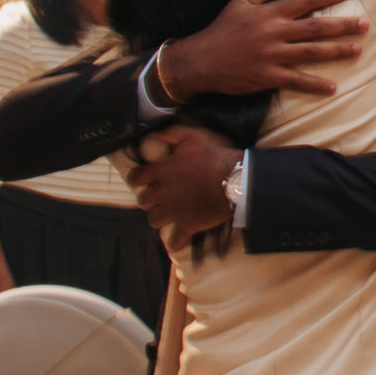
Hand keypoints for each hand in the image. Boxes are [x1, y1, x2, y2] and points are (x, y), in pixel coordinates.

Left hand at [127, 124, 239, 248]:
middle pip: (144, 201)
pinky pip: (176, 239)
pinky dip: (175, 241)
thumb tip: (154, 134)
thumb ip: (171, 133)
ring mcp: (175, 210)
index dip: (138, 178)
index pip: (136, 178)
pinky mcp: (188, 224)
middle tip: (160, 196)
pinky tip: (177, 240)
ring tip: (168, 214)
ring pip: (155, 220)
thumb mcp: (194, 137)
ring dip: (160, 217)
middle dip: (150, 199)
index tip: (143, 179)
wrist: (239, 180)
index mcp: (162, 171)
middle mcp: (163, 192)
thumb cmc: (217, 157)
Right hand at [162, 0, 365, 98]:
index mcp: (269, 13)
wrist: (199, 61)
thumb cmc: (222, 30)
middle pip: (315, 27)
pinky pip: (295, 81)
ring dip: (337, 51)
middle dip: (342, 25)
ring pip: (311, 53)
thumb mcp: (240, 3)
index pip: (305, 0)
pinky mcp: (266, 76)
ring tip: (358, 49)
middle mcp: (273, 33)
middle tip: (366, 24)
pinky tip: (333, 88)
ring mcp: (271, 56)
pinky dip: (315, 85)